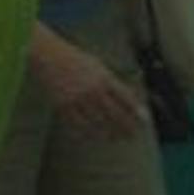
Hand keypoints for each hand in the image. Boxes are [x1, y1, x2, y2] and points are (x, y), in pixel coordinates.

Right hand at [31, 30, 149, 140]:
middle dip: (126, 126)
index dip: (136, 111)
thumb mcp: (98, 65)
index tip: (144, 120)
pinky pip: (79, 125)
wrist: (49, 56)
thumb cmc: (76, 60)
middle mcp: (93, 89)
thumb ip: (111, 81)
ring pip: (99, 123)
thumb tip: (127, 98)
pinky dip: (89, 133)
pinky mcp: (64, 106)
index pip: (125, 97)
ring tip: (117, 138)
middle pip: (115, 113)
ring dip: (110, 133)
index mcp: (104, 76)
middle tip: (133, 134)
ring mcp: (78, 98)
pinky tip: (96, 136)